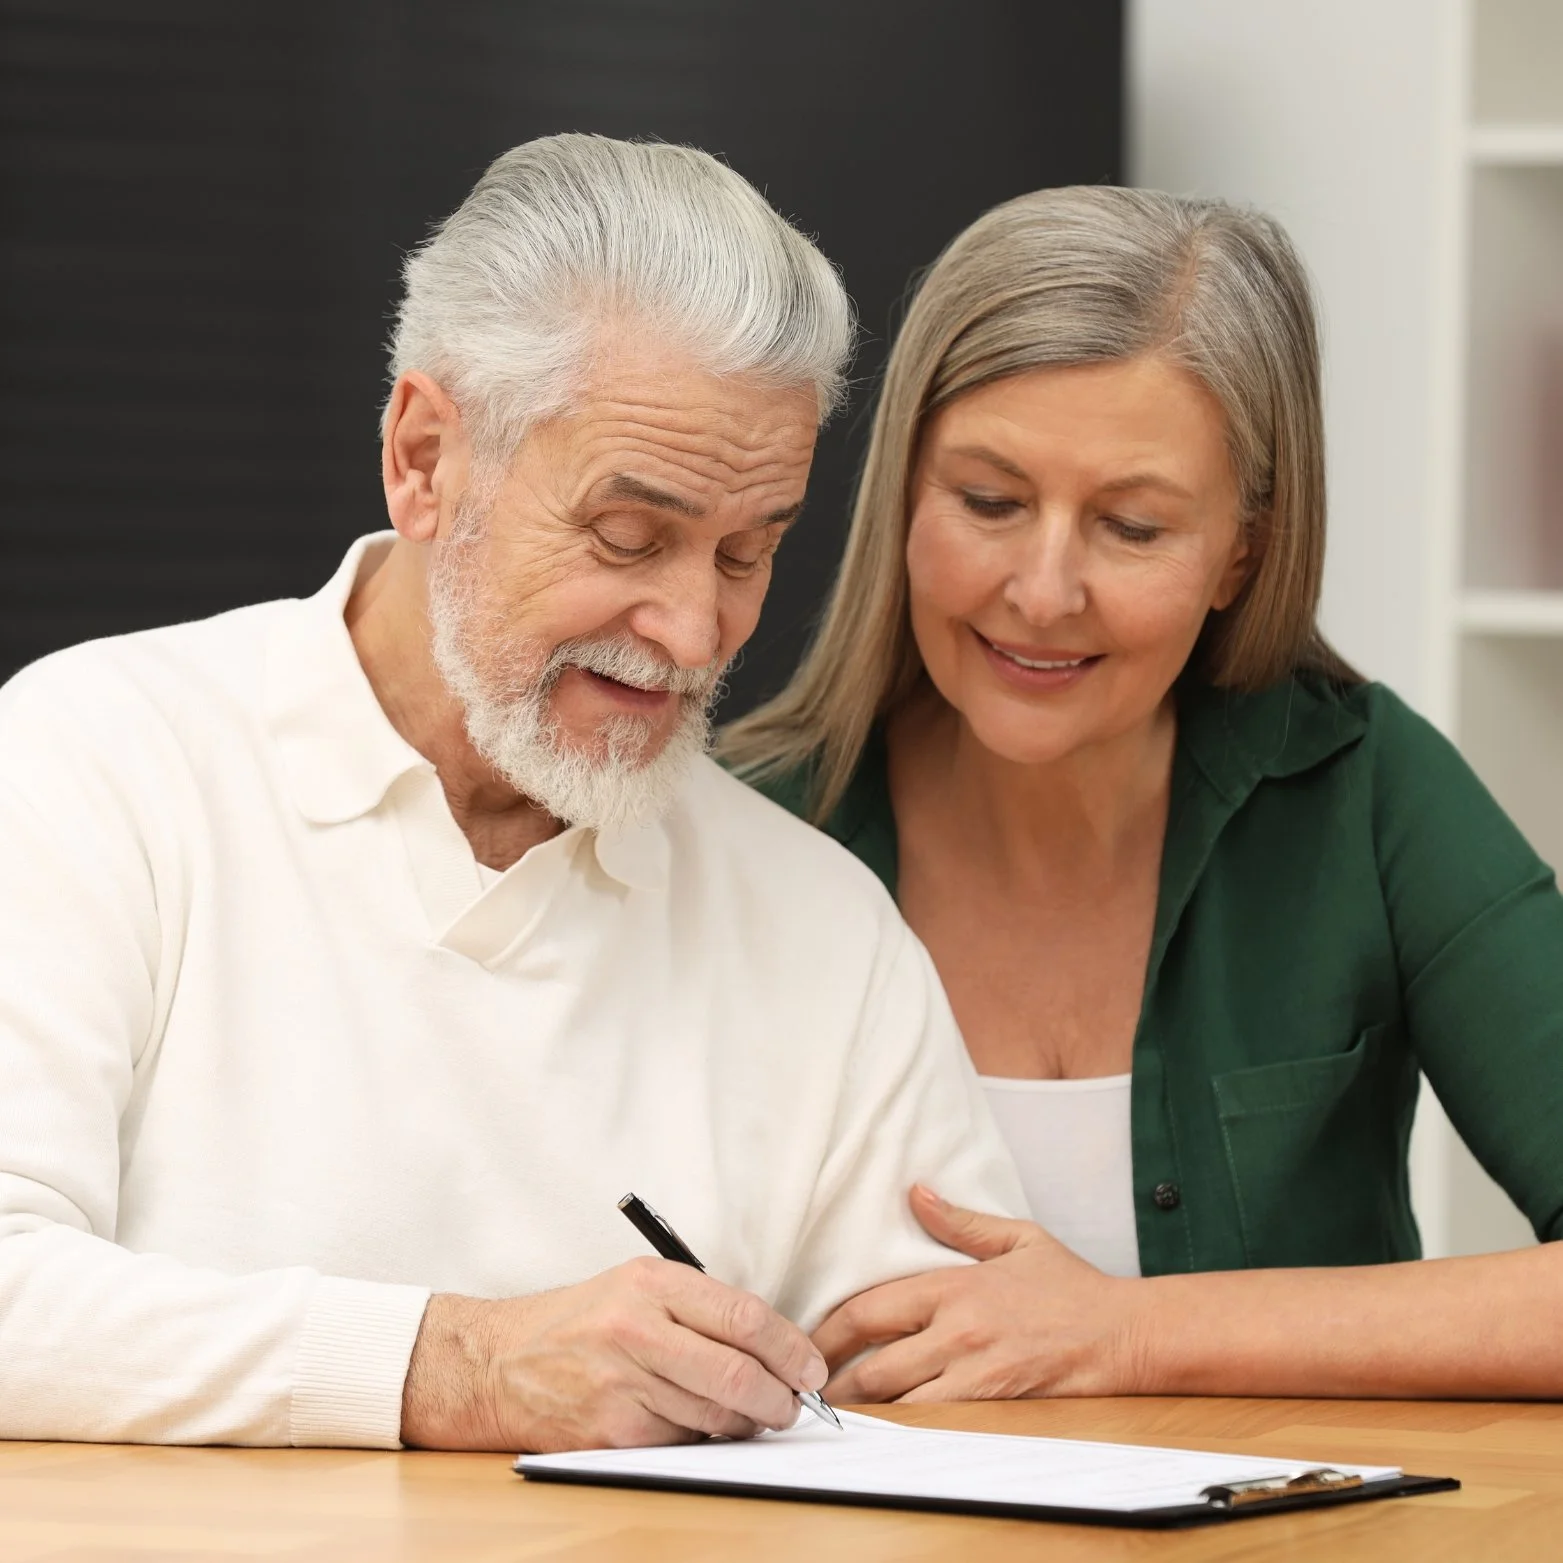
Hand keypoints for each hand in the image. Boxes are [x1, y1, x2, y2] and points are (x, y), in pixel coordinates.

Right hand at [401, 1258, 827, 1451]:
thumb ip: (700, 1308)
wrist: (497, 1362)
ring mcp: (621, 1384)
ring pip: (715, 1416)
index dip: (790, 1348)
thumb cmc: (579, 1321)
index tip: (811, 1367)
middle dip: (780, 1398)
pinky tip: (698, 1426)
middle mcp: (637, 1330)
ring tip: (750, 1415)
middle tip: (794, 1404)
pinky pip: (680, 1443)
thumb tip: (774, 1347)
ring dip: (746, 1424)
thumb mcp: (637, 1286)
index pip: (743, 1316)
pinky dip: (702, 1440)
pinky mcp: (609, 1432)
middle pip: (737, 1374)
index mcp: (652, 1284)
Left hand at [812, 1185, 1143, 1402]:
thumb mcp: (1017, 1239)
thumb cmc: (1071, 1287)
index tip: (805, 1339)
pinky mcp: (995, 1404)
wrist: (1123, 1333)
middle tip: (804, 1387)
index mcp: (955, 1287)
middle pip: (873, 1364)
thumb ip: (960, 1222)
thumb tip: (914, 1192)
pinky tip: (884, 1429)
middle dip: (832, 1379)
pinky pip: (935, 1421)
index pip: (871, 1309)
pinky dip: (904, 1426)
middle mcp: (958, 1331)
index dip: (828, 1329)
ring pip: (899, 1400)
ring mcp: (976, 1373)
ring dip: (863, 1409)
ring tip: (831, 1413)